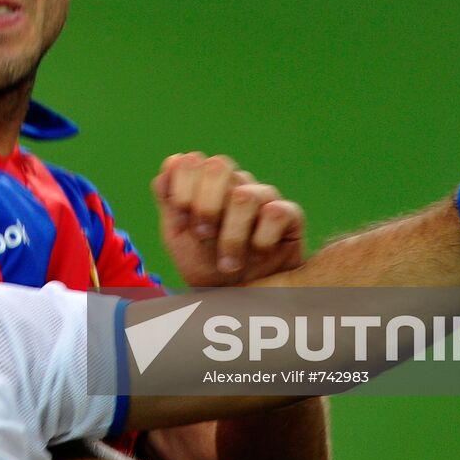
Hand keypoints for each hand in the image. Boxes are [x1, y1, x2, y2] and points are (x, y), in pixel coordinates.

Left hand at [151, 153, 305, 286]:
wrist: (238, 298)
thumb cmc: (206, 264)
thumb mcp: (177, 236)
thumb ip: (169, 200)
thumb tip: (171, 162)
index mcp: (205, 183)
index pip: (191, 162)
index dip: (181, 190)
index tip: (181, 220)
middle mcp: (235, 183)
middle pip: (219, 166)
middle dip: (205, 206)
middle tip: (202, 236)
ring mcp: (264, 196)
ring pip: (244, 196)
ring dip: (231, 236)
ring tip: (228, 264)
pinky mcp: (290, 214)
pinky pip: (275, 213)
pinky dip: (261, 241)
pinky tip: (258, 256)